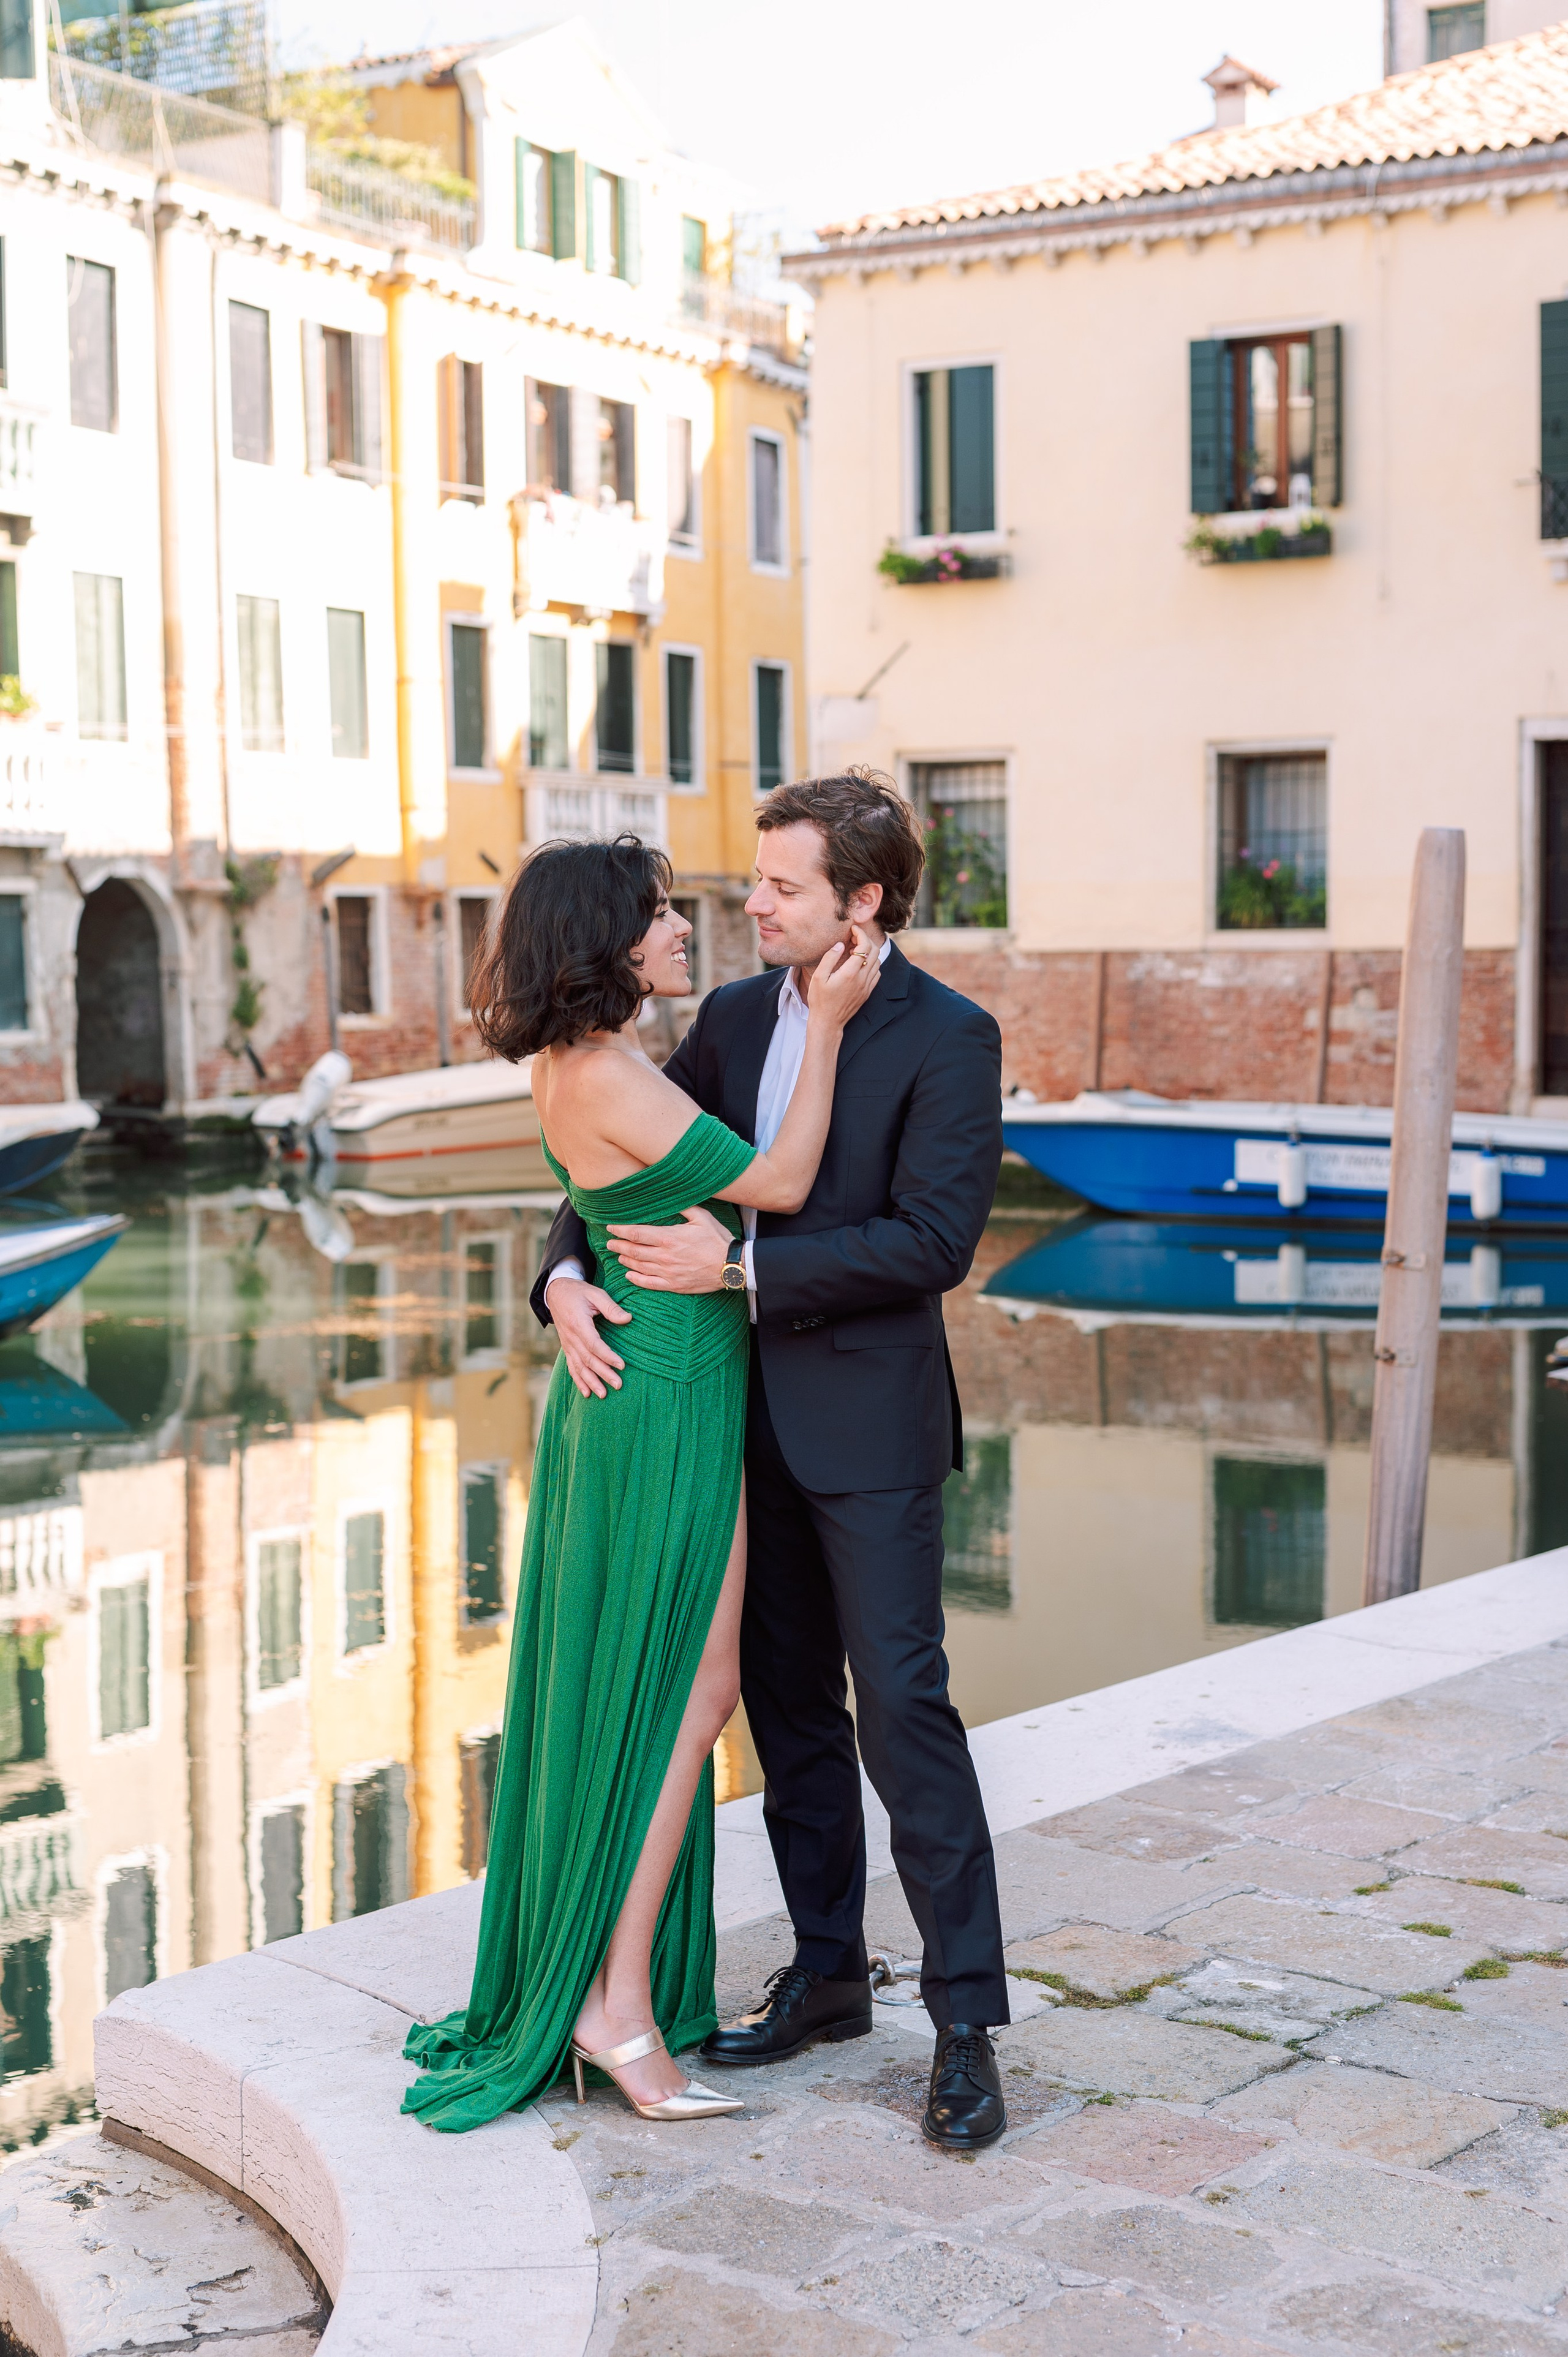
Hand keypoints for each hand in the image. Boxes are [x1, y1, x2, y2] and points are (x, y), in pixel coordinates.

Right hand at [547, 1277, 631, 1398]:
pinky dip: (578, 1381)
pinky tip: (586, 1393)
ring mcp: (567, 1344)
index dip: (607, 1356)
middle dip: (603, 1373)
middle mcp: (571, 1337)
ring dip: (591, 1382)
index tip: (622, 1365)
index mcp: (578, 1323)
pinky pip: (572, 1367)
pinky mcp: (567, 1348)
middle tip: (618, 1385)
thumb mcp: (595, 1293)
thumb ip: (611, 1307)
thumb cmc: (578, 1292)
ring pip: (579, 1367)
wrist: (556, 1292)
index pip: (594, 1344)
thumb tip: (628, 1319)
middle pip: (588, 1359)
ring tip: (603, 1394)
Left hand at [606, 1203, 732, 1293]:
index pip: (636, 1233)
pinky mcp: (673, 1285)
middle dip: (618, 1245)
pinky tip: (629, 1275)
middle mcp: (664, 1256)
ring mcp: (668, 1272)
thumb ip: (685, 1207)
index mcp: (669, 1237)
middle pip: (633, 1250)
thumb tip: (672, 1197)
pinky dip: (636, 1279)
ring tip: (618, 1255)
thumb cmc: (717, 1240)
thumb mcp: (703, 1217)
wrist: (731, 1266)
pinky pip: (649, 1283)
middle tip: (609, 1243)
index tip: (611, 1228)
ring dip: (625, 1260)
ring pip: (638, 1266)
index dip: (620, 1230)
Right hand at [806, 924, 880, 1030]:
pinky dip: (871, 963)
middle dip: (866, 940)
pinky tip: (859, 964)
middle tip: (853, 938)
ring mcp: (867, 986)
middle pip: (875, 951)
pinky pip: (876, 973)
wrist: (828, 1022)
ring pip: (877, 961)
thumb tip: (840, 944)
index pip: (864, 946)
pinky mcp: (868, 992)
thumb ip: (830, 958)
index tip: (852, 929)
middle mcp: (862, 979)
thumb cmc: (820, 1000)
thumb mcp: (819, 977)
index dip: (860, 933)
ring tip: (854, 951)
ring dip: (869, 952)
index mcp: (850, 973)